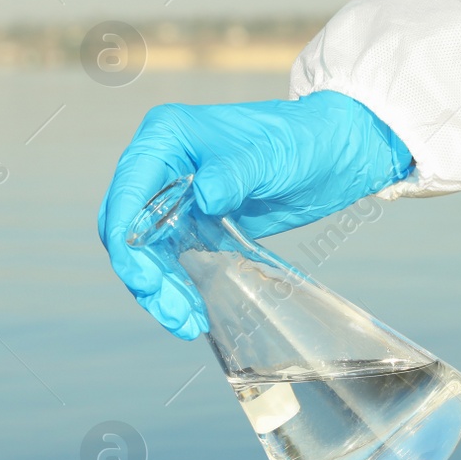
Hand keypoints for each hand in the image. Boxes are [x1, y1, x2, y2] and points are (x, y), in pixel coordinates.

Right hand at [97, 91, 412, 339]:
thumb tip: (204, 197)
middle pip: (128, 228)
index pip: (127, 190)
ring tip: (187, 323)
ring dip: (160, 289)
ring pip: (146, 251)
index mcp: (167, 136)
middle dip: (143, 274)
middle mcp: (161, 164)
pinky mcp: (196, 222)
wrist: (334, 152)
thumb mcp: (271, 155)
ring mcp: (176, 195)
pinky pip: (172, 259)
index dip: (126, 238)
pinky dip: (178, 286)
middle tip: (176, 312)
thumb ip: (235, 173)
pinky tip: (195, 313)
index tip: (144, 280)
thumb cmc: (304, 139)